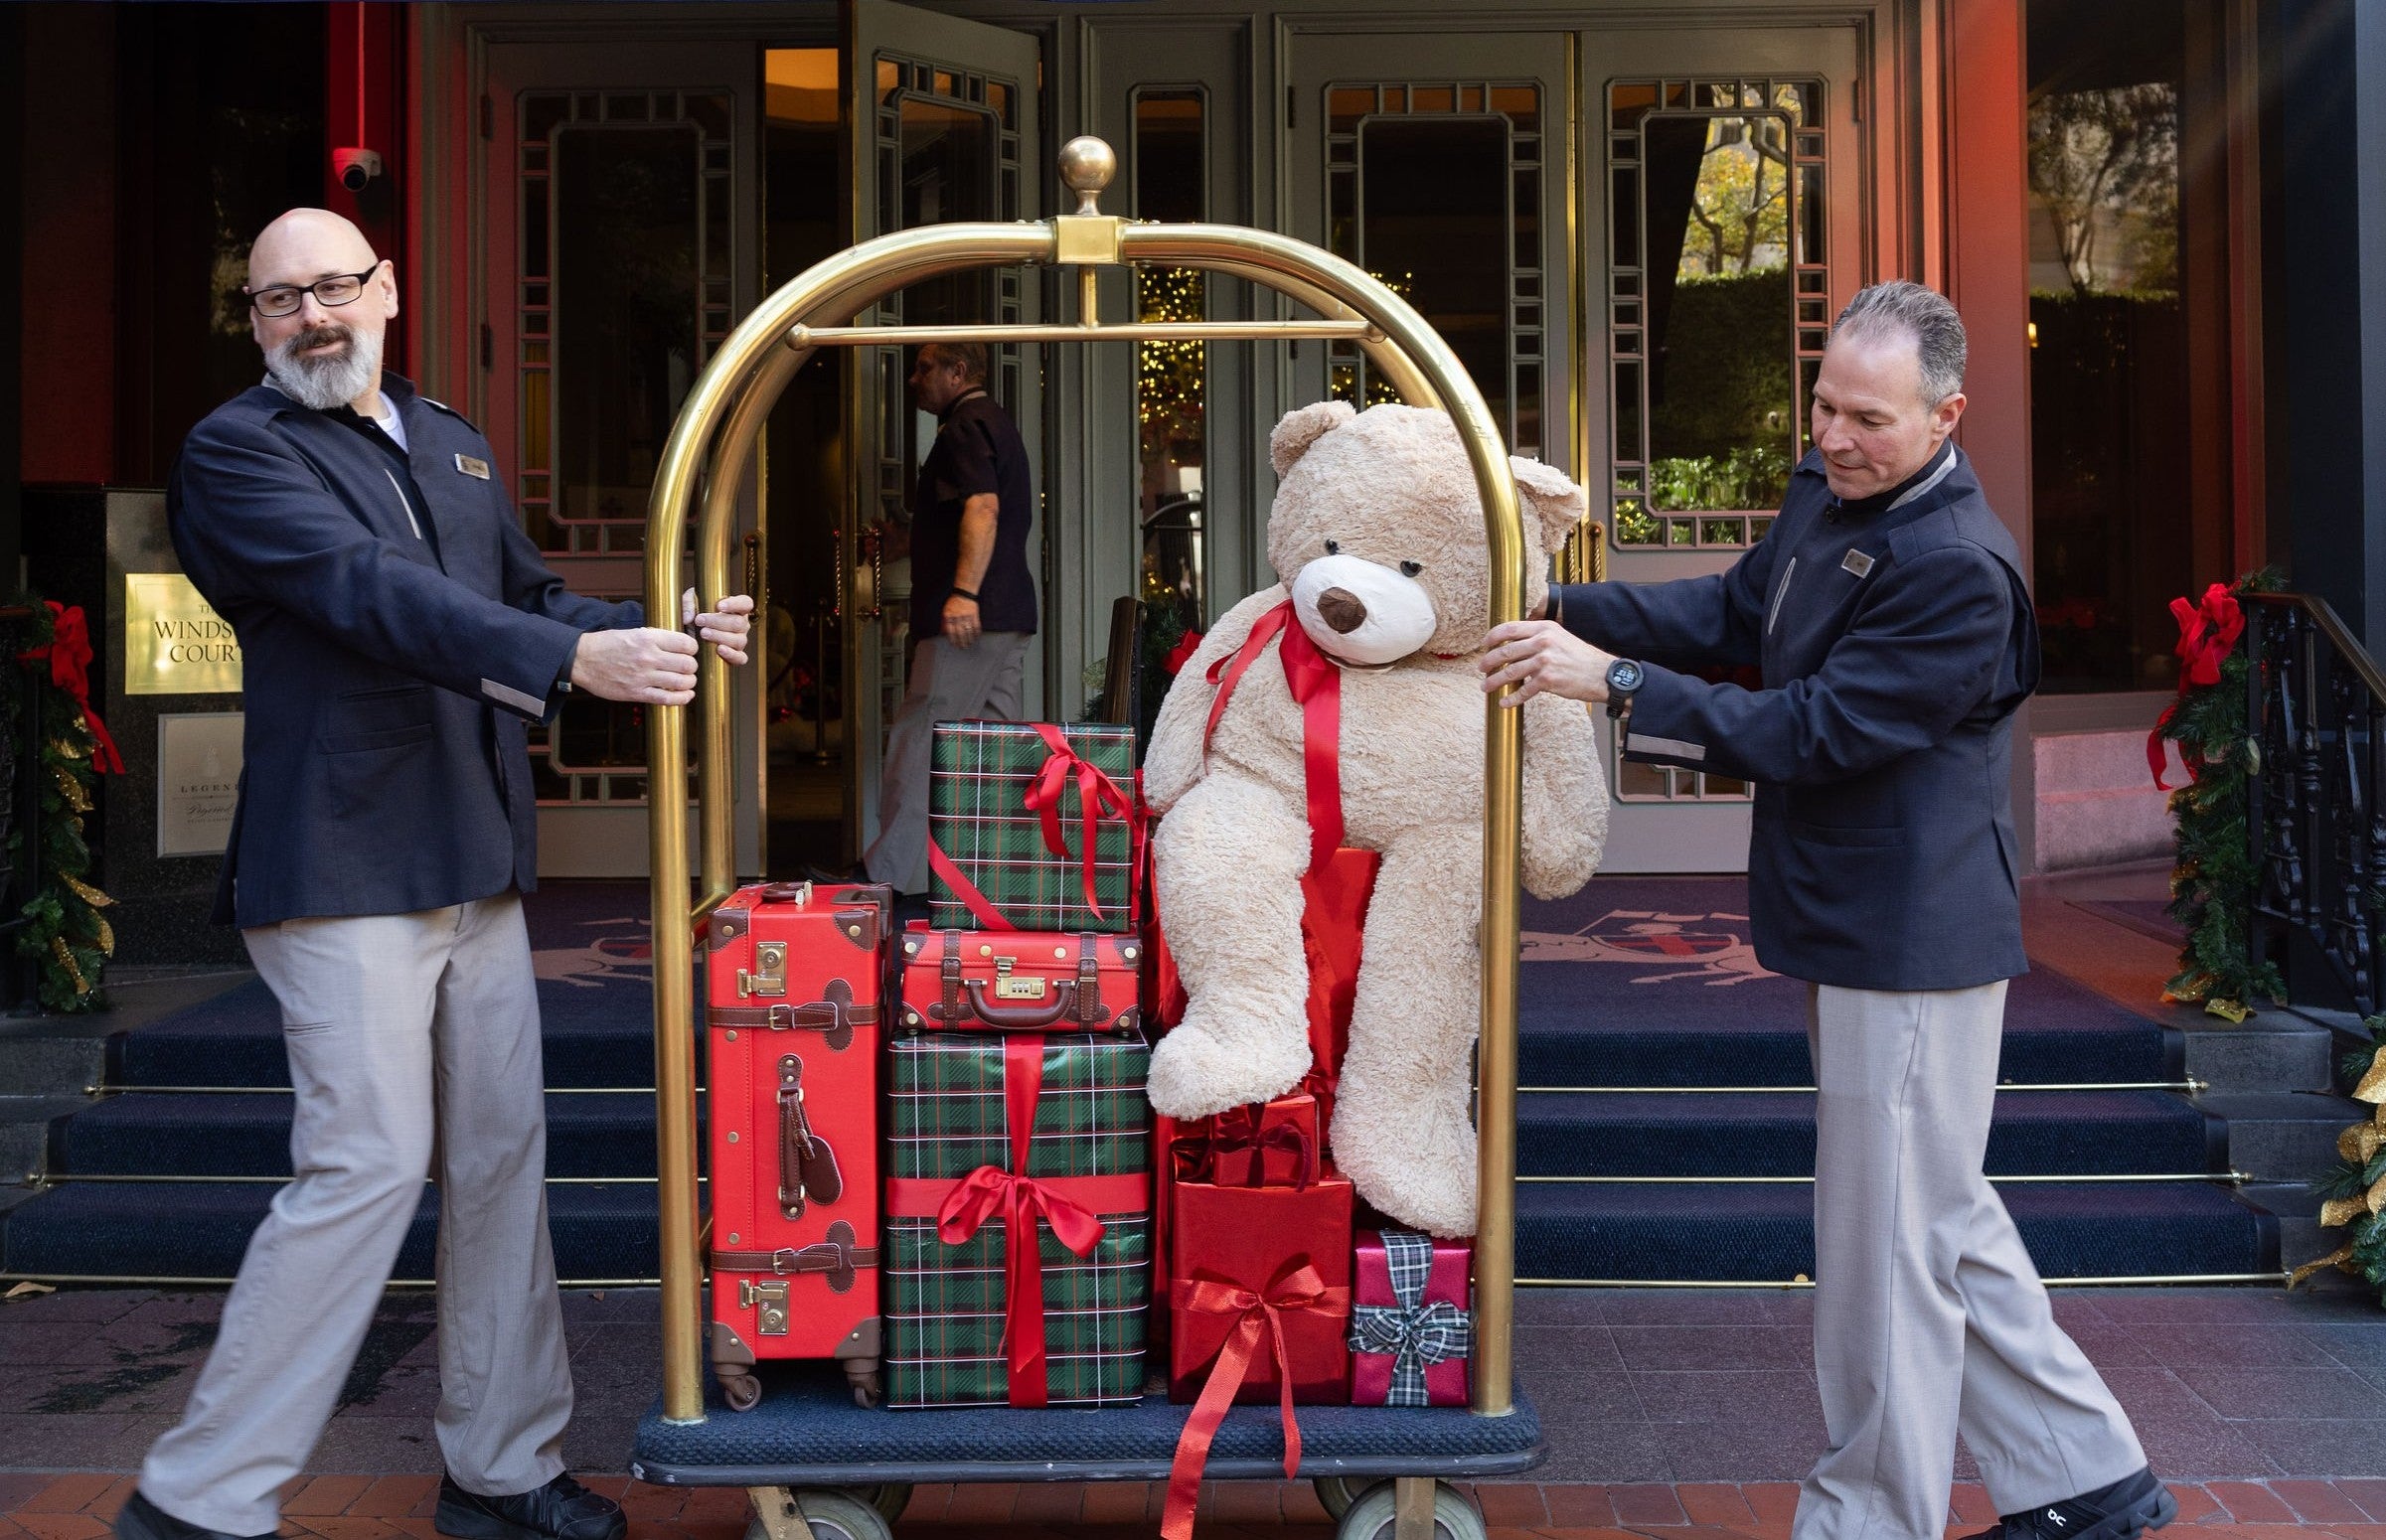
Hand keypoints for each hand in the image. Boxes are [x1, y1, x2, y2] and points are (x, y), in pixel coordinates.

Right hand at [570, 626, 698, 704]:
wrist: (582, 659)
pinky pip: (668, 698)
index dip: (692, 648)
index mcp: (648, 638)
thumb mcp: (633, 633)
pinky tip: (686, 695)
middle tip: (688, 667)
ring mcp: (643, 676)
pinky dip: (682, 698)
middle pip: (688, 664)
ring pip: (682, 682)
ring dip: (689, 682)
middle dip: (691, 666)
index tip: (689, 651)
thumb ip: (657, 638)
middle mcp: (648, 657)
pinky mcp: (637, 693)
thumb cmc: (607, 645)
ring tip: (687, 681)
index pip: (686, 644)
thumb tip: (680, 644)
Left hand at [682, 589, 754, 664]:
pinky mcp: (736, 657)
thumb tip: (689, 617)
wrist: (688, 638)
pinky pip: (740, 658)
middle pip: (739, 623)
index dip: (735, 604)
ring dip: (720, 636)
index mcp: (735, 608)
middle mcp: (741, 625)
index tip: (719, 606)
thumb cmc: (693, 616)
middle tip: (699, 620)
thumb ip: (687, 604)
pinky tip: (719, 649)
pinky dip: (731, 654)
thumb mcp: (688, 603)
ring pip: (739, 640)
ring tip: (703, 634)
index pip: (745, 603)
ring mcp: (739, 641)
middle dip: (718, 621)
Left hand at [942, 593, 981, 648]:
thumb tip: (943, 634)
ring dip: (969, 639)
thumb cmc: (953, 603)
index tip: (954, 645)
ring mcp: (967, 616)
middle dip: (962, 642)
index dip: (953, 639)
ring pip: (968, 631)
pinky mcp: (974, 615)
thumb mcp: (945, 612)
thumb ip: (944, 623)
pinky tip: (976, 637)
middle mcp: (957, 617)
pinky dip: (976, 633)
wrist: (964, 594)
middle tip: (963, 647)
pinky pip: (976, 626)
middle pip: (960, 633)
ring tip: (969, 644)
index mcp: (949, 616)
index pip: (950, 631)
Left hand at [1479, 619, 1615, 706]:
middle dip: (1488, 661)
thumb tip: (1513, 646)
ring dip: (1494, 681)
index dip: (1492, 636)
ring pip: (1510, 672)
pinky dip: (1511, 698)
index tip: (1484, 645)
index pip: (1510, 628)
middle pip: (1505, 651)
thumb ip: (1538, 638)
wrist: (1602, 674)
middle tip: (1481, 669)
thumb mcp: (1560, 637)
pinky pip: (1523, 691)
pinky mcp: (1548, 681)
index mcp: (1544, 628)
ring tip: (1485, 687)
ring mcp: (1544, 661)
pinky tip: (1504, 703)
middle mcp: (1543, 642)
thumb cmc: (1580, 657)